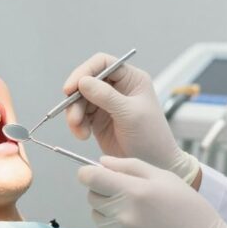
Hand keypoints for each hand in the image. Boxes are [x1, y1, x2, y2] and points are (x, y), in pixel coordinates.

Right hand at [63, 52, 197, 181]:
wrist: (155, 165)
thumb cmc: (151, 137)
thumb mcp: (130, 114)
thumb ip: (106, 96)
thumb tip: (83, 81)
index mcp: (131, 79)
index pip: (103, 63)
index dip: (84, 71)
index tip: (71, 87)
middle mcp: (118, 87)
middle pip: (87, 81)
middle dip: (76, 98)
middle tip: (73, 116)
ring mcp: (107, 103)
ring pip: (80, 99)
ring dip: (74, 114)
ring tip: (79, 130)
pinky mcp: (98, 119)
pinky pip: (80, 115)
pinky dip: (77, 124)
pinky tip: (83, 135)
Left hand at [79, 156, 226, 227]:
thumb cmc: (190, 213)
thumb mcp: (166, 178)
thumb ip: (130, 166)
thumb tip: (102, 162)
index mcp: (133, 192)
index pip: (90, 178)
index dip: (89, 173)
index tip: (95, 174)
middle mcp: (122, 215)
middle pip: (92, 197)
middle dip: (103, 191)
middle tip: (127, 194)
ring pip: (98, 216)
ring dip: (109, 211)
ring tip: (138, 213)